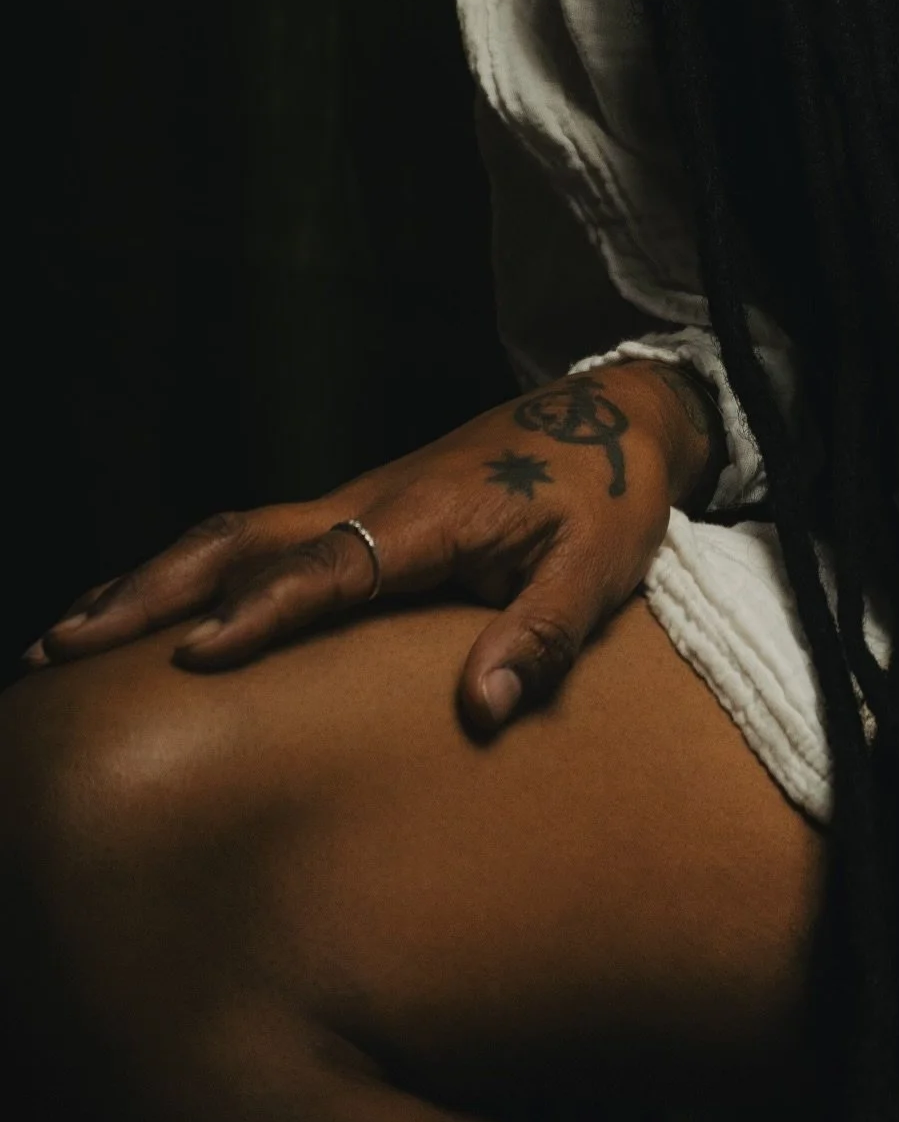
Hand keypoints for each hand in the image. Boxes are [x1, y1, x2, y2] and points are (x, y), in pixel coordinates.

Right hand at [24, 361, 715, 734]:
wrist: (612, 413)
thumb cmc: (609, 495)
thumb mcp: (603, 564)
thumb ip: (546, 632)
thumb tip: (484, 708)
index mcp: (430, 516)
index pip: (332, 566)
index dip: (266, 611)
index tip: (198, 654)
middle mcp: (373, 500)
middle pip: (245, 539)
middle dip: (155, 593)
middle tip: (67, 647)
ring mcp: (355, 500)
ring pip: (233, 534)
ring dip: (149, 581)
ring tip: (62, 641)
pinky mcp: (354, 511)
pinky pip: (253, 539)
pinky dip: (184, 571)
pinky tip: (138, 613)